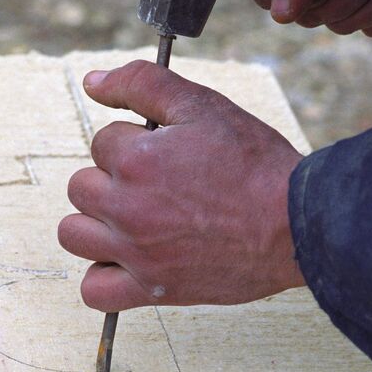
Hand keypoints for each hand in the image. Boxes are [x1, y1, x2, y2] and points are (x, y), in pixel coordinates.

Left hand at [57, 61, 304, 311]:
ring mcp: (137, 253)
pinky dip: (101, 276)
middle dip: (111, 179)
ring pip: (74, 235)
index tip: (169, 155)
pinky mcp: (152, 289)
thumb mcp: (203, 106)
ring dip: (96, 223)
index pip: (102, 142)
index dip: (135, 142)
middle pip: (80, 187)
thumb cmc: (256, 164)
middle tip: (156, 184)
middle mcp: (127, 209)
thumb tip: (92, 81)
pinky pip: (94, 291)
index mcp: (135, 161)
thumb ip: (141, 84)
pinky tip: (124, 260)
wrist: (297, 225)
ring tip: (133, 219)